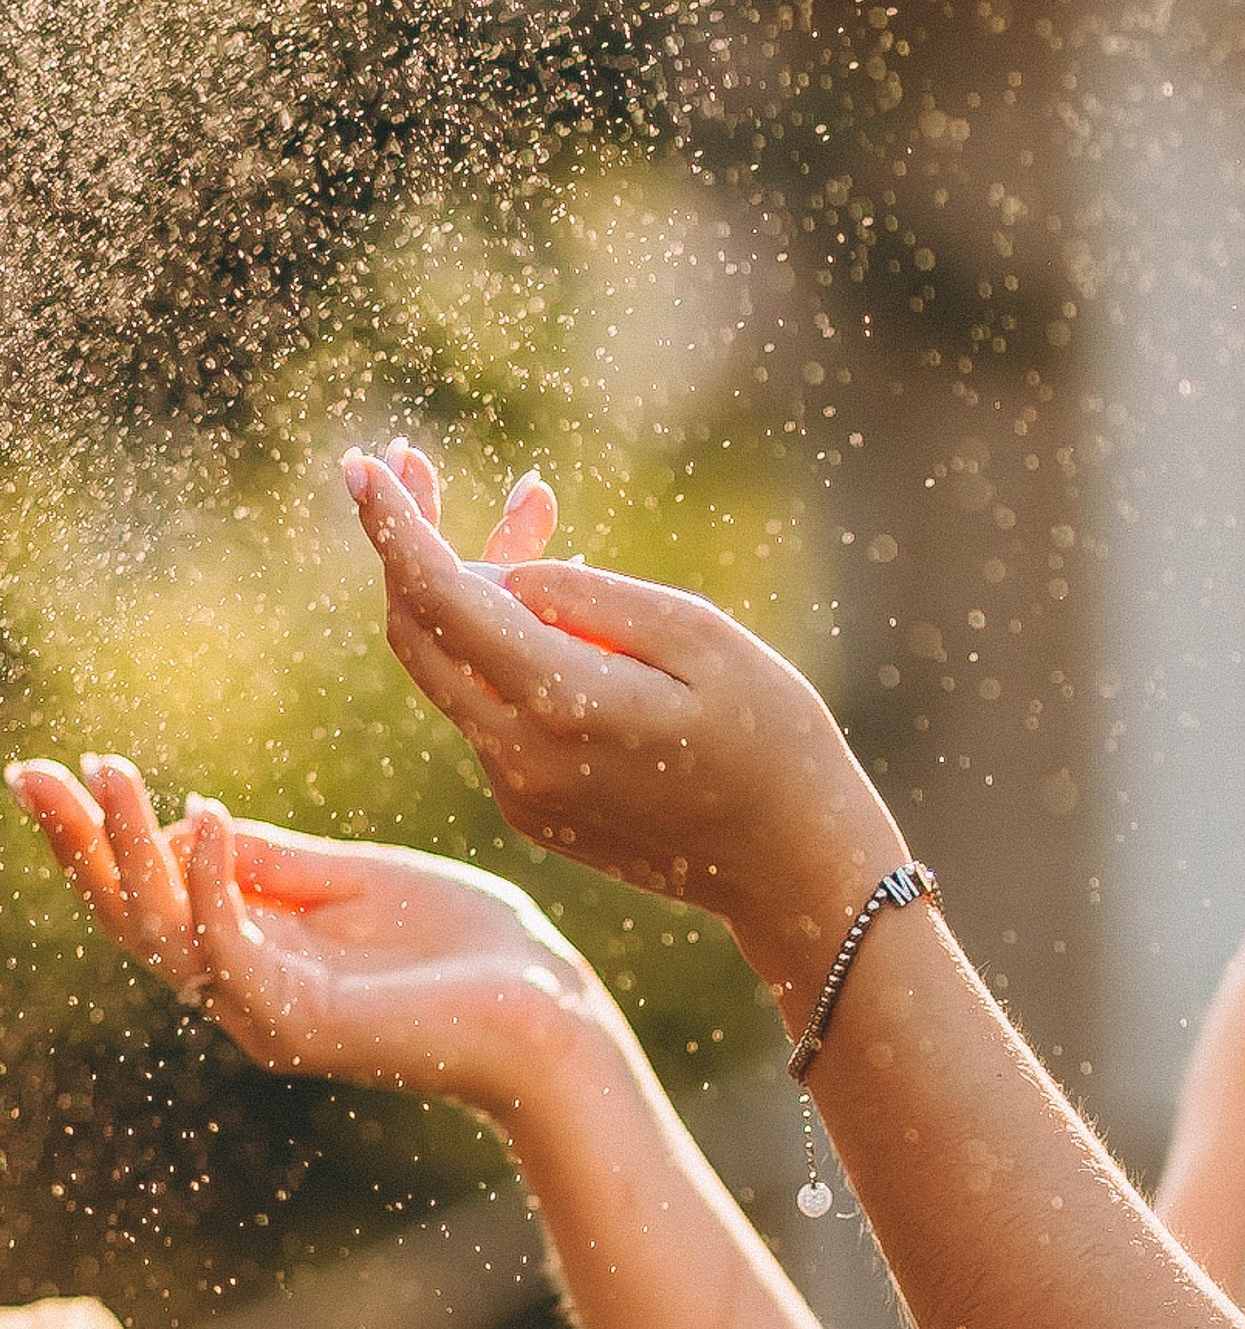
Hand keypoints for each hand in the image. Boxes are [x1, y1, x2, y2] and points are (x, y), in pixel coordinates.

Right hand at [6, 757, 610, 1121]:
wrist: (552, 1010)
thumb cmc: (472, 948)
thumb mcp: (362, 880)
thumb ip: (279, 860)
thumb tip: (188, 820)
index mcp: (260, 954)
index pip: (155, 896)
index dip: (102, 838)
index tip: (61, 771)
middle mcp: (247, 991)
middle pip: (135, 919)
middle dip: (82, 846)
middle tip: (30, 774)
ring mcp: (268, 1014)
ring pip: (167, 934)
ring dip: (131, 854)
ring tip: (108, 778)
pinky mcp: (303, 1023)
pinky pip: (233, 950)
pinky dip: (211, 883)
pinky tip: (204, 817)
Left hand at [342, 445, 907, 997]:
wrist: (797, 871)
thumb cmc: (774, 740)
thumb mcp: (700, 637)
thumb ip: (589, 596)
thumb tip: (502, 575)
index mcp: (561, 705)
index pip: (442, 598)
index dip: (395, 524)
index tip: (362, 461)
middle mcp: (518, 757)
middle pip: (417, 634)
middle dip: (407, 542)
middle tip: (412, 458)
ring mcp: (519, 791)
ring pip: (454, 668)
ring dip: (471, 587)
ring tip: (535, 506)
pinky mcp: (533, 807)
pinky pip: (490, 706)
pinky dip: (502, 645)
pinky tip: (558, 603)